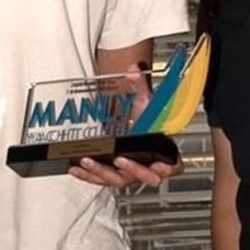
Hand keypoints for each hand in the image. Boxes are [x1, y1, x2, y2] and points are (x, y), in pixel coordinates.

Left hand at [69, 61, 184, 185]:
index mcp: (162, 151)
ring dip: (102, 173)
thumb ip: (140, 85)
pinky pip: (101, 179)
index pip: (173, 166)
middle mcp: (147, 165)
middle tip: (119, 158)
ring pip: (118, 180)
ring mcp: (129, 172)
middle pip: (144, 177)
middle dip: (131, 170)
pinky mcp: (112, 173)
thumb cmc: (143, 117)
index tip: (159, 164)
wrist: (131, 122)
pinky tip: (76, 168)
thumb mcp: (144, 100)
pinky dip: (88, 175)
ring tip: (88, 162)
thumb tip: (132, 70)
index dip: (169, 168)